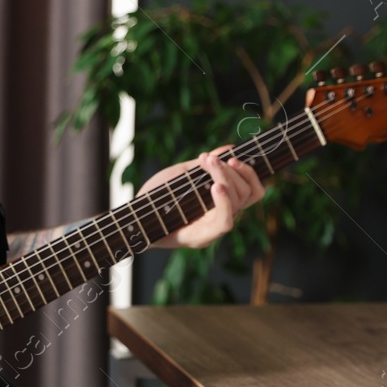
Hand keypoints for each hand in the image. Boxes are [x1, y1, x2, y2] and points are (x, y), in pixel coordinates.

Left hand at [143, 149, 264, 249]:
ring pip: (238, 204)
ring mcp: (213, 229)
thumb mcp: (182, 174)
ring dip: (226, 179)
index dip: (250, 172)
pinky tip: (215, 186)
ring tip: (209, 164)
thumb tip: (229, 148)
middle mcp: (222, 216)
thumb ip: (205, 165)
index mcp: (222, 203)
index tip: (233, 155)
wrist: (133, 217)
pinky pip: (225, 222)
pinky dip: (223, 202)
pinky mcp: (203, 238)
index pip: (252, 190)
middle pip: (247, 194)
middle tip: (211, 158)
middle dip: (233, 171)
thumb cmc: (157, 197)